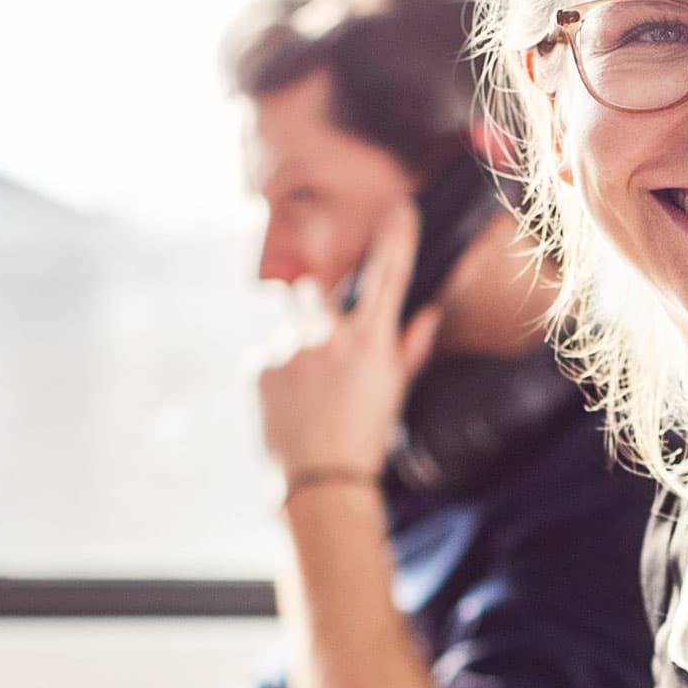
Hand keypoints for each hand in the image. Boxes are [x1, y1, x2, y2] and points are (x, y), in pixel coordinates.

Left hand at [255, 198, 441, 482]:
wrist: (320, 480)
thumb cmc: (367, 436)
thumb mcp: (396, 390)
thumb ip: (411, 345)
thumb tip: (430, 311)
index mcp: (369, 341)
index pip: (388, 277)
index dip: (396, 238)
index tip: (400, 208)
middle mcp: (329, 337)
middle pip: (313, 290)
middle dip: (313, 303)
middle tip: (321, 344)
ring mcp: (289, 349)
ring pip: (289, 330)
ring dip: (296, 348)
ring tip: (306, 393)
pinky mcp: (258, 365)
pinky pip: (267, 357)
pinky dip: (276, 376)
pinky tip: (289, 406)